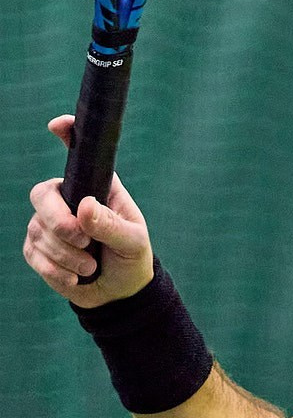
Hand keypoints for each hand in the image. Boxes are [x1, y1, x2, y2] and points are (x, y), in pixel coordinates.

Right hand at [25, 117, 153, 306]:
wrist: (118, 293)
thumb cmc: (131, 257)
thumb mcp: (133, 242)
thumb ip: (111, 226)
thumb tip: (84, 207)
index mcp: (97, 187)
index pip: (80, 155)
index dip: (67, 134)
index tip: (57, 124)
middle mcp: (69, 199)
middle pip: (42, 194)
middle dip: (58, 221)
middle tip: (84, 241)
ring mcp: (48, 223)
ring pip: (39, 231)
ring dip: (67, 256)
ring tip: (91, 266)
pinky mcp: (37, 248)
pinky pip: (34, 254)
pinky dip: (56, 271)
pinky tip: (75, 278)